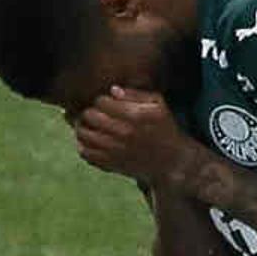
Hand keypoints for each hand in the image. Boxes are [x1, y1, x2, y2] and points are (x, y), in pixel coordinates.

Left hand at [71, 87, 193, 186]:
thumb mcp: (159, 105)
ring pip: (82, 133)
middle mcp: (123, 133)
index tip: (108, 105)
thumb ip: (136, 94)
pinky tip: (92, 143)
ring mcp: (116, 150)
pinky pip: (85, 153)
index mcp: (134, 116)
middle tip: (96, 115)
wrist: (174, 162)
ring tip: (91, 127)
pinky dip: (83, 146)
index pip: (101, 101)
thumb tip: (113, 90)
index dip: (102, 100)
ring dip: (83, 128)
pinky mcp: (112, 164)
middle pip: (89, 115)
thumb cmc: (165, 130)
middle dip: (91, 112)